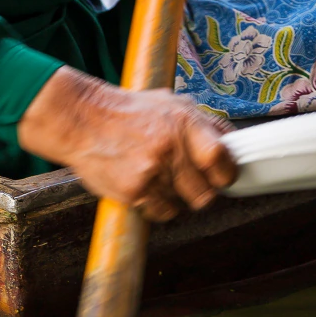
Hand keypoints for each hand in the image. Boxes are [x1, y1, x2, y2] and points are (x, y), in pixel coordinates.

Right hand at [17, 66, 234, 218]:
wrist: (82, 119)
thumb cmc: (129, 112)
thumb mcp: (171, 103)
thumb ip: (203, 124)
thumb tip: (233, 144)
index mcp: (185, 121)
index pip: (222, 160)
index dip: (226, 174)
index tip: (222, 177)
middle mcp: (171, 146)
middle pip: (207, 192)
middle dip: (202, 191)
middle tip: (190, 182)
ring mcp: (152, 170)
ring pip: (184, 204)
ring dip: (177, 197)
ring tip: (161, 179)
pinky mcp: (135, 190)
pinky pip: (162, 212)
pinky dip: (158, 206)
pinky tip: (146, 188)